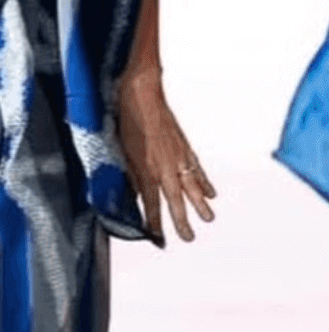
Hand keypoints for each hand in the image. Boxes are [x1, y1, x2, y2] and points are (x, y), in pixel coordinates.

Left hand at [117, 68, 215, 244]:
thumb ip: (127, 174)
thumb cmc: (127, 119)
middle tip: (188, 238)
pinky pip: (197, 169)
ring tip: (209, 219)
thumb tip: (130, 192)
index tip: (157, 238)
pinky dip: (205, 182)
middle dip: (182, 221)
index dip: (154, 221)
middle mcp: (165, 165)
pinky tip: (211, 193)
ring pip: (192, 186)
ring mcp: (177, 156)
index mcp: (145, 168)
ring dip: (200, 205)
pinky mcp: (184, 146)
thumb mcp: (120, 149)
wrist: (142, 93)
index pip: (150, 202)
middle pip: (175, 199)